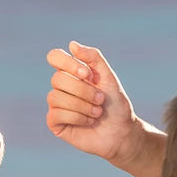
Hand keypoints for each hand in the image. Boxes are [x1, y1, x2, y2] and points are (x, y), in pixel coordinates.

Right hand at [45, 42, 139, 161]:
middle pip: (57, 78)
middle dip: (83, 90)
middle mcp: (61, 87)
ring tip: (97, 113)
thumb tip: (72, 44)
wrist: (121, 132)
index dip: (68, 63)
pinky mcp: (55, 122)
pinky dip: (77, 117)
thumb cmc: (115, 104)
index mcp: (71, 73)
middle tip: (100, 99)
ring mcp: (57, 104)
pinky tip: (88, 121)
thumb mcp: (108, 77)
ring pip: (56, 97)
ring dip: (82, 105)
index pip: (55, 57)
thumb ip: (93, 58)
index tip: (88, 74)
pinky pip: (56, 114)